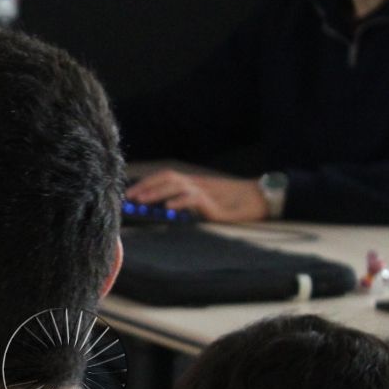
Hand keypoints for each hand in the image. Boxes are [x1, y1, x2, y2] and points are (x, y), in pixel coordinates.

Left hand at [124, 170, 268, 223]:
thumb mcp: (206, 205)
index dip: (149, 182)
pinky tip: (168, 207)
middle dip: (146, 186)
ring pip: (177, 185)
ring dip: (157, 192)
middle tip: (129, 197)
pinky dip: (180, 201)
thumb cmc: (233, 205)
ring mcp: (205, 192)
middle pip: (168, 177)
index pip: (166, 177)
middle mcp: (197, 184)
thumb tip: (164, 210)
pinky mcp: (213, 204)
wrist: (259, 201)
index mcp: (193, 183)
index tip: (132, 191)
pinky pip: (194, 198)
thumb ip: (188, 206)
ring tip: (142, 201)